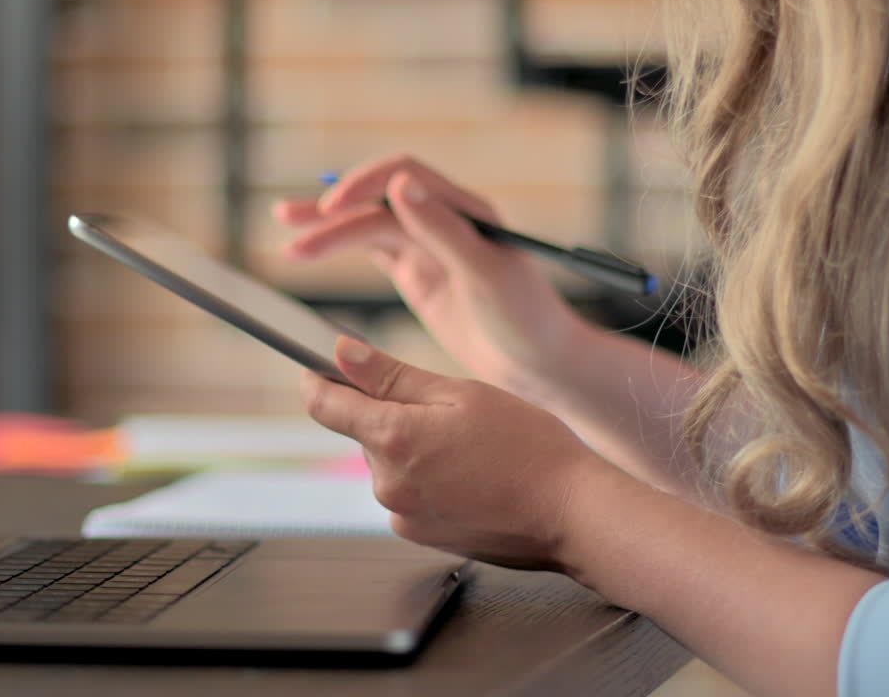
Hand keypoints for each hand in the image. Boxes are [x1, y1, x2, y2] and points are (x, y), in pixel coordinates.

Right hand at [277, 155, 589, 400]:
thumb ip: (443, 228)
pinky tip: (311, 251)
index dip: (365, 184)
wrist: (541, 364)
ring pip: (368, 225)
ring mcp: (429, 247)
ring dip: (328, 228)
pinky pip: (372, 250)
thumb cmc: (526, 318)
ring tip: (287, 236)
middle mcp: (444, 220)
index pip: (404, 176)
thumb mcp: (486, 272)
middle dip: (333, 212)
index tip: (333, 207)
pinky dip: (340, 248)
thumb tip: (400, 183)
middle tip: (290, 223)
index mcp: (466, 209)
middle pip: (377, 202)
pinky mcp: (418, 274)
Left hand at [302, 335, 607, 570]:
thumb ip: (392, 375)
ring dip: (413, 447)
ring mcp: (401, 514)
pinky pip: (408, 492)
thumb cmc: (529, 448)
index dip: (317, 379)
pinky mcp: (419, 535)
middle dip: (394, 413)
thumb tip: (341, 354)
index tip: (317, 366)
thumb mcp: (461, 394)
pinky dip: (427, 478)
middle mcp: (386, 482)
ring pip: (389, 462)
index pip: (324, 404)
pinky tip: (470, 475)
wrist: (571, 513)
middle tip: (449, 410)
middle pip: (365, 431)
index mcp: (393, 438)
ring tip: (470, 447)